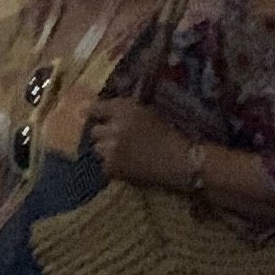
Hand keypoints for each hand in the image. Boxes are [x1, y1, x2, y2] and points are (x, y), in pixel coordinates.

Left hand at [79, 97, 202, 194]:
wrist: (181, 160)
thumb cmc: (170, 133)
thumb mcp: (148, 112)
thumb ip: (125, 109)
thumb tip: (103, 106)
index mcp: (124, 109)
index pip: (95, 108)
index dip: (94, 113)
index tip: (93, 116)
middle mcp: (114, 127)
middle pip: (94, 131)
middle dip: (103, 135)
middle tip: (115, 140)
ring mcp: (111, 148)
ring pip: (97, 149)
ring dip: (106, 151)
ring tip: (123, 154)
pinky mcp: (113, 167)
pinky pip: (104, 166)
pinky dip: (113, 167)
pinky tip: (128, 166)